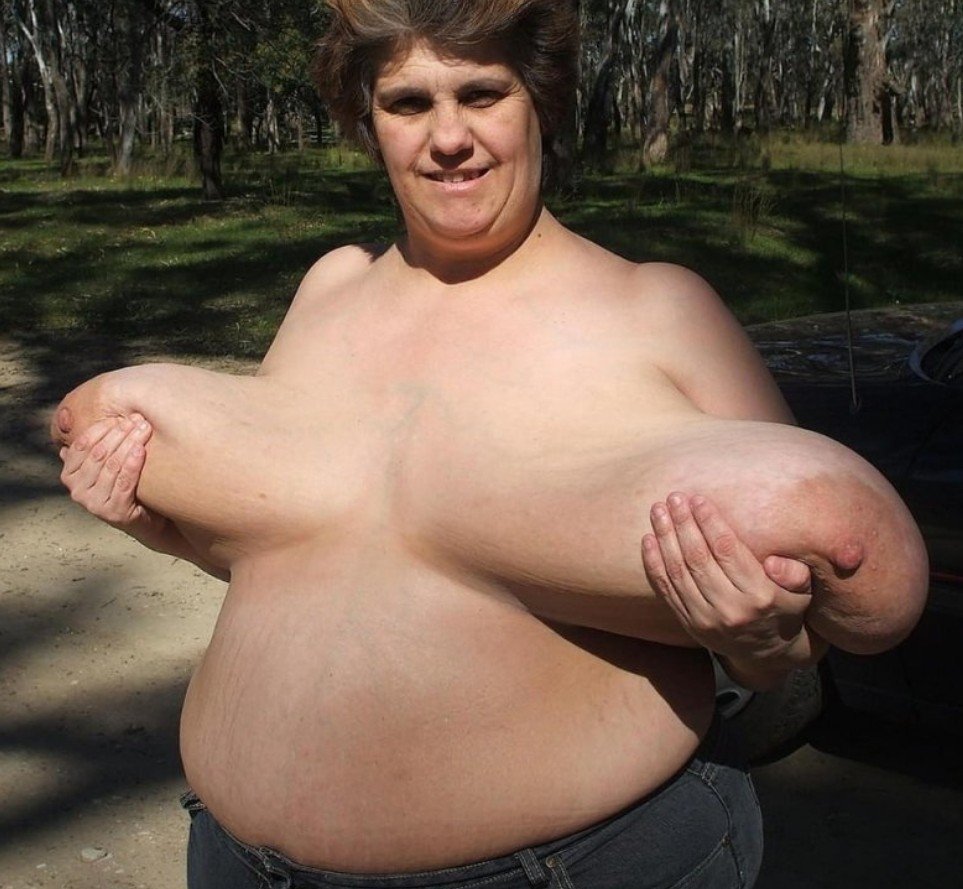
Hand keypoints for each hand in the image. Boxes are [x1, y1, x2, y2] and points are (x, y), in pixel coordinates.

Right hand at [59, 413, 168, 543]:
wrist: (142, 520)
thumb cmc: (122, 485)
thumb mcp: (104, 466)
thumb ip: (93, 447)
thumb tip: (76, 414)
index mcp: (69, 474)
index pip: (81, 446)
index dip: (100, 429)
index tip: (119, 417)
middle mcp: (76, 489)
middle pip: (99, 453)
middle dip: (119, 434)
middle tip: (137, 420)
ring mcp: (93, 503)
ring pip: (112, 465)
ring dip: (130, 444)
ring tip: (145, 430)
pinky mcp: (113, 512)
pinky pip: (124, 481)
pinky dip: (133, 464)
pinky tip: (142, 450)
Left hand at [642, 492, 826, 683]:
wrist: (767, 654)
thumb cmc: (784, 610)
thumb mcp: (802, 593)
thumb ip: (794, 574)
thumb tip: (774, 562)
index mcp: (759, 597)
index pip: (728, 551)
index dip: (710, 522)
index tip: (698, 499)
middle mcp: (730, 610)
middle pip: (698, 558)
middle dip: (683, 524)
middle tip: (673, 497)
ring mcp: (705, 619)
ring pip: (678, 572)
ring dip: (665, 537)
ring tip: (658, 511)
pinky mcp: (688, 624)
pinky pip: (666, 590)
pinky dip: (654, 563)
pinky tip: (648, 539)